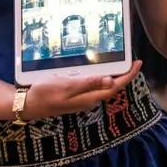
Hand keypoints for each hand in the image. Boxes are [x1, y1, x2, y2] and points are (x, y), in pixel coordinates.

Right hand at [24, 60, 142, 119]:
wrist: (28, 105)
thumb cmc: (46, 94)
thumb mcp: (67, 85)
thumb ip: (89, 83)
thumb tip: (110, 80)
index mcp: (89, 98)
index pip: (115, 87)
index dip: (128, 75)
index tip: (138, 64)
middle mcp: (89, 101)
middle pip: (112, 88)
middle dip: (124, 75)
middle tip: (132, 61)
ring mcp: (82, 100)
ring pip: (103, 88)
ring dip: (114, 77)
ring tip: (121, 64)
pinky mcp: (76, 98)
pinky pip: (94, 88)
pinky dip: (101, 79)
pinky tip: (100, 72)